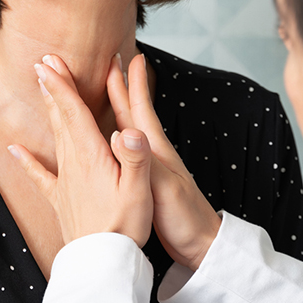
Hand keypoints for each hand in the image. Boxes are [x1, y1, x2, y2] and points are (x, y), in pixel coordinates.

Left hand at [8, 55, 153, 246]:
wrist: (102, 262)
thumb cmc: (125, 226)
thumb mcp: (139, 189)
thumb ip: (136, 156)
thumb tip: (131, 128)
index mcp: (93, 156)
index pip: (74, 112)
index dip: (62, 85)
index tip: (50, 63)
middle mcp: (74, 163)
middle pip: (61, 118)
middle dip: (53, 89)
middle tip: (43, 62)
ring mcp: (64, 181)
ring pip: (54, 137)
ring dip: (48, 111)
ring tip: (42, 89)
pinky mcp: (61, 199)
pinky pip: (39, 175)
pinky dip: (26, 160)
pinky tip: (13, 149)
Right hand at [107, 53, 221, 269]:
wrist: (200, 246)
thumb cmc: (184, 217)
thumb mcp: (163, 188)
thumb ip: (143, 162)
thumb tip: (121, 134)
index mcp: (154, 150)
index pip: (141, 109)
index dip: (133, 84)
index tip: (127, 56)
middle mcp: (150, 153)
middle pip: (131, 113)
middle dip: (120, 87)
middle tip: (110, 61)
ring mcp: (147, 167)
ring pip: (126, 129)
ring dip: (115, 109)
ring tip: (102, 93)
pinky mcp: (141, 182)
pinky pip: (121, 151)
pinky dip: (109, 139)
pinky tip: (104, 142)